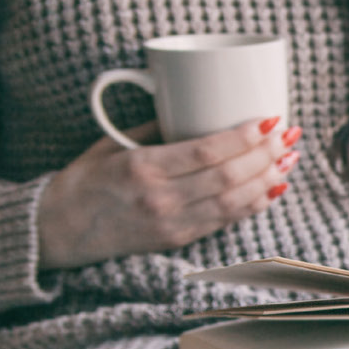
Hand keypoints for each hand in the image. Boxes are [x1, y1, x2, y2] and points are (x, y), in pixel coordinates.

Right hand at [36, 118, 298, 269]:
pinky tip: (273, 187)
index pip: (207, 152)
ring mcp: (172, 224)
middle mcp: (160, 199)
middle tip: (290, 135)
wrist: (57, 230)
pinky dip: (254, 203)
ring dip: (268, 179)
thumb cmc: (84, 180)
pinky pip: (226, 220)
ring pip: (235, 202)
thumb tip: (196, 109)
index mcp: (141, 168)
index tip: (271, 119)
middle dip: (267, 155)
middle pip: (229, 177)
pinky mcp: (179, 240)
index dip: (246, 137)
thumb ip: (155, 129)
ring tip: (290, 159)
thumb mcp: (111, 144)